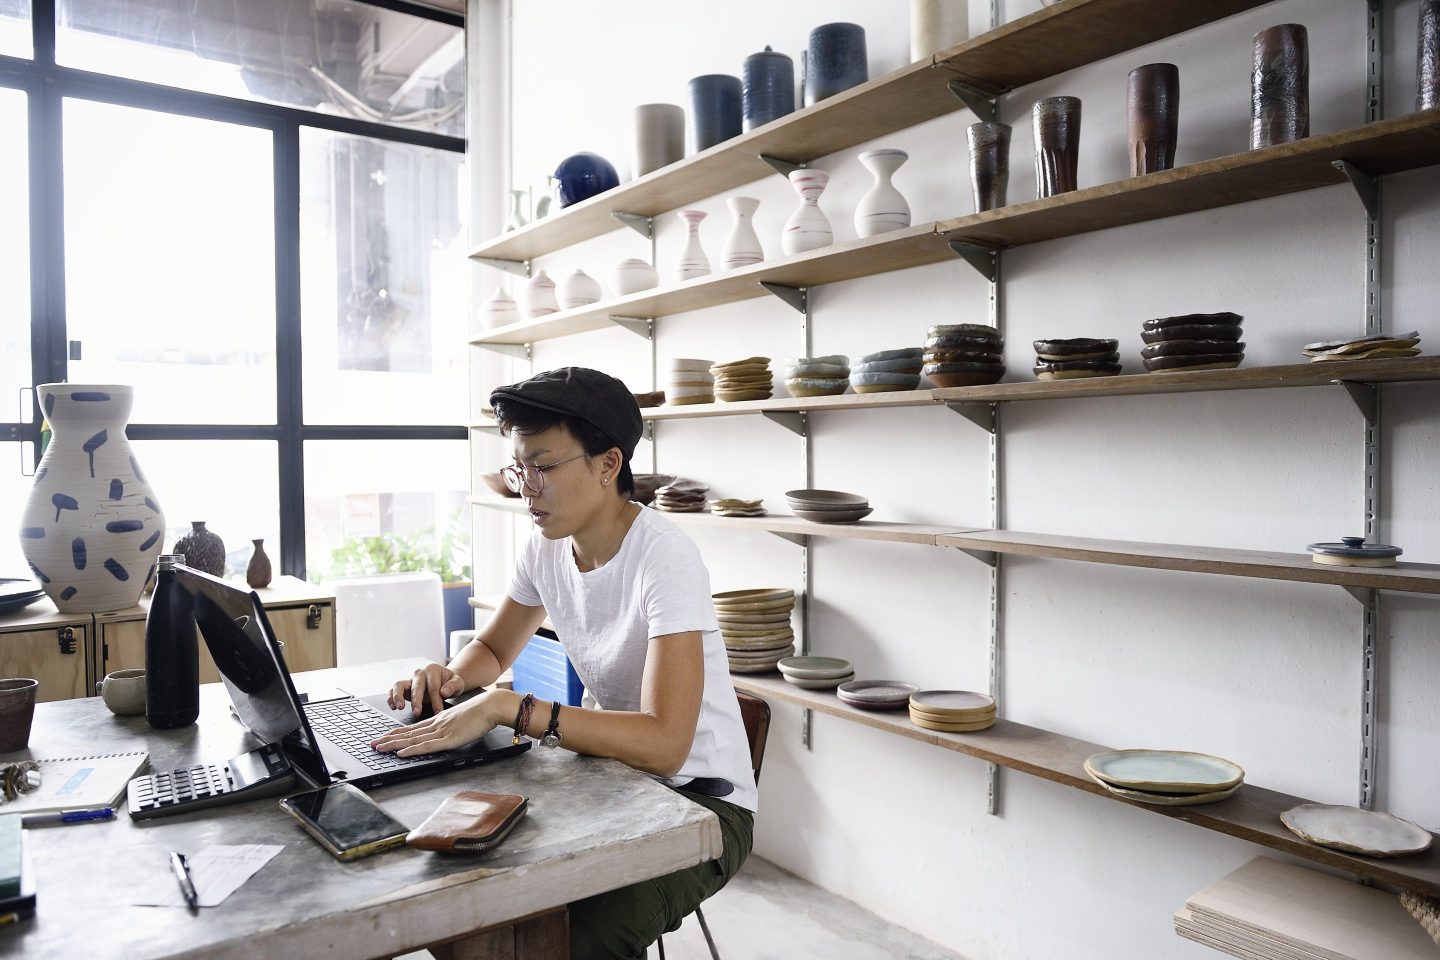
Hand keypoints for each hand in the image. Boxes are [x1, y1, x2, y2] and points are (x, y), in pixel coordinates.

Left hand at [372, 691, 504, 756]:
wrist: (491, 706)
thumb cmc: (480, 713)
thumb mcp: (461, 719)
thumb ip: (451, 726)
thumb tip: (445, 734)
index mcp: (439, 720)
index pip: (413, 728)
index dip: (396, 733)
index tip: (383, 737)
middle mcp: (436, 724)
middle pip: (408, 733)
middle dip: (389, 739)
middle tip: (373, 744)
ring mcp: (441, 731)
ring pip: (412, 739)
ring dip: (394, 744)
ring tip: (379, 748)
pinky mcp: (448, 739)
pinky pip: (426, 745)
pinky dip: (412, 749)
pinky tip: (401, 753)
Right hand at [388, 662, 465, 716]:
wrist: (444, 682)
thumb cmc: (450, 683)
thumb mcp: (458, 683)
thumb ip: (453, 686)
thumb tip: (443, 692)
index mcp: (433, 670)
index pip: (433, 686)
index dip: (435, 700)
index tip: (438, 712)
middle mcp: (419, 673)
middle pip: (416, 686)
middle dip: (416, 700)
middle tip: (417, 712)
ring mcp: (409, 679)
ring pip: (399, 685)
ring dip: (398, 696)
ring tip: (400, 707)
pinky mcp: (403, 687)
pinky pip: (392, 690)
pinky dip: (390, 698)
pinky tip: (393, 707)